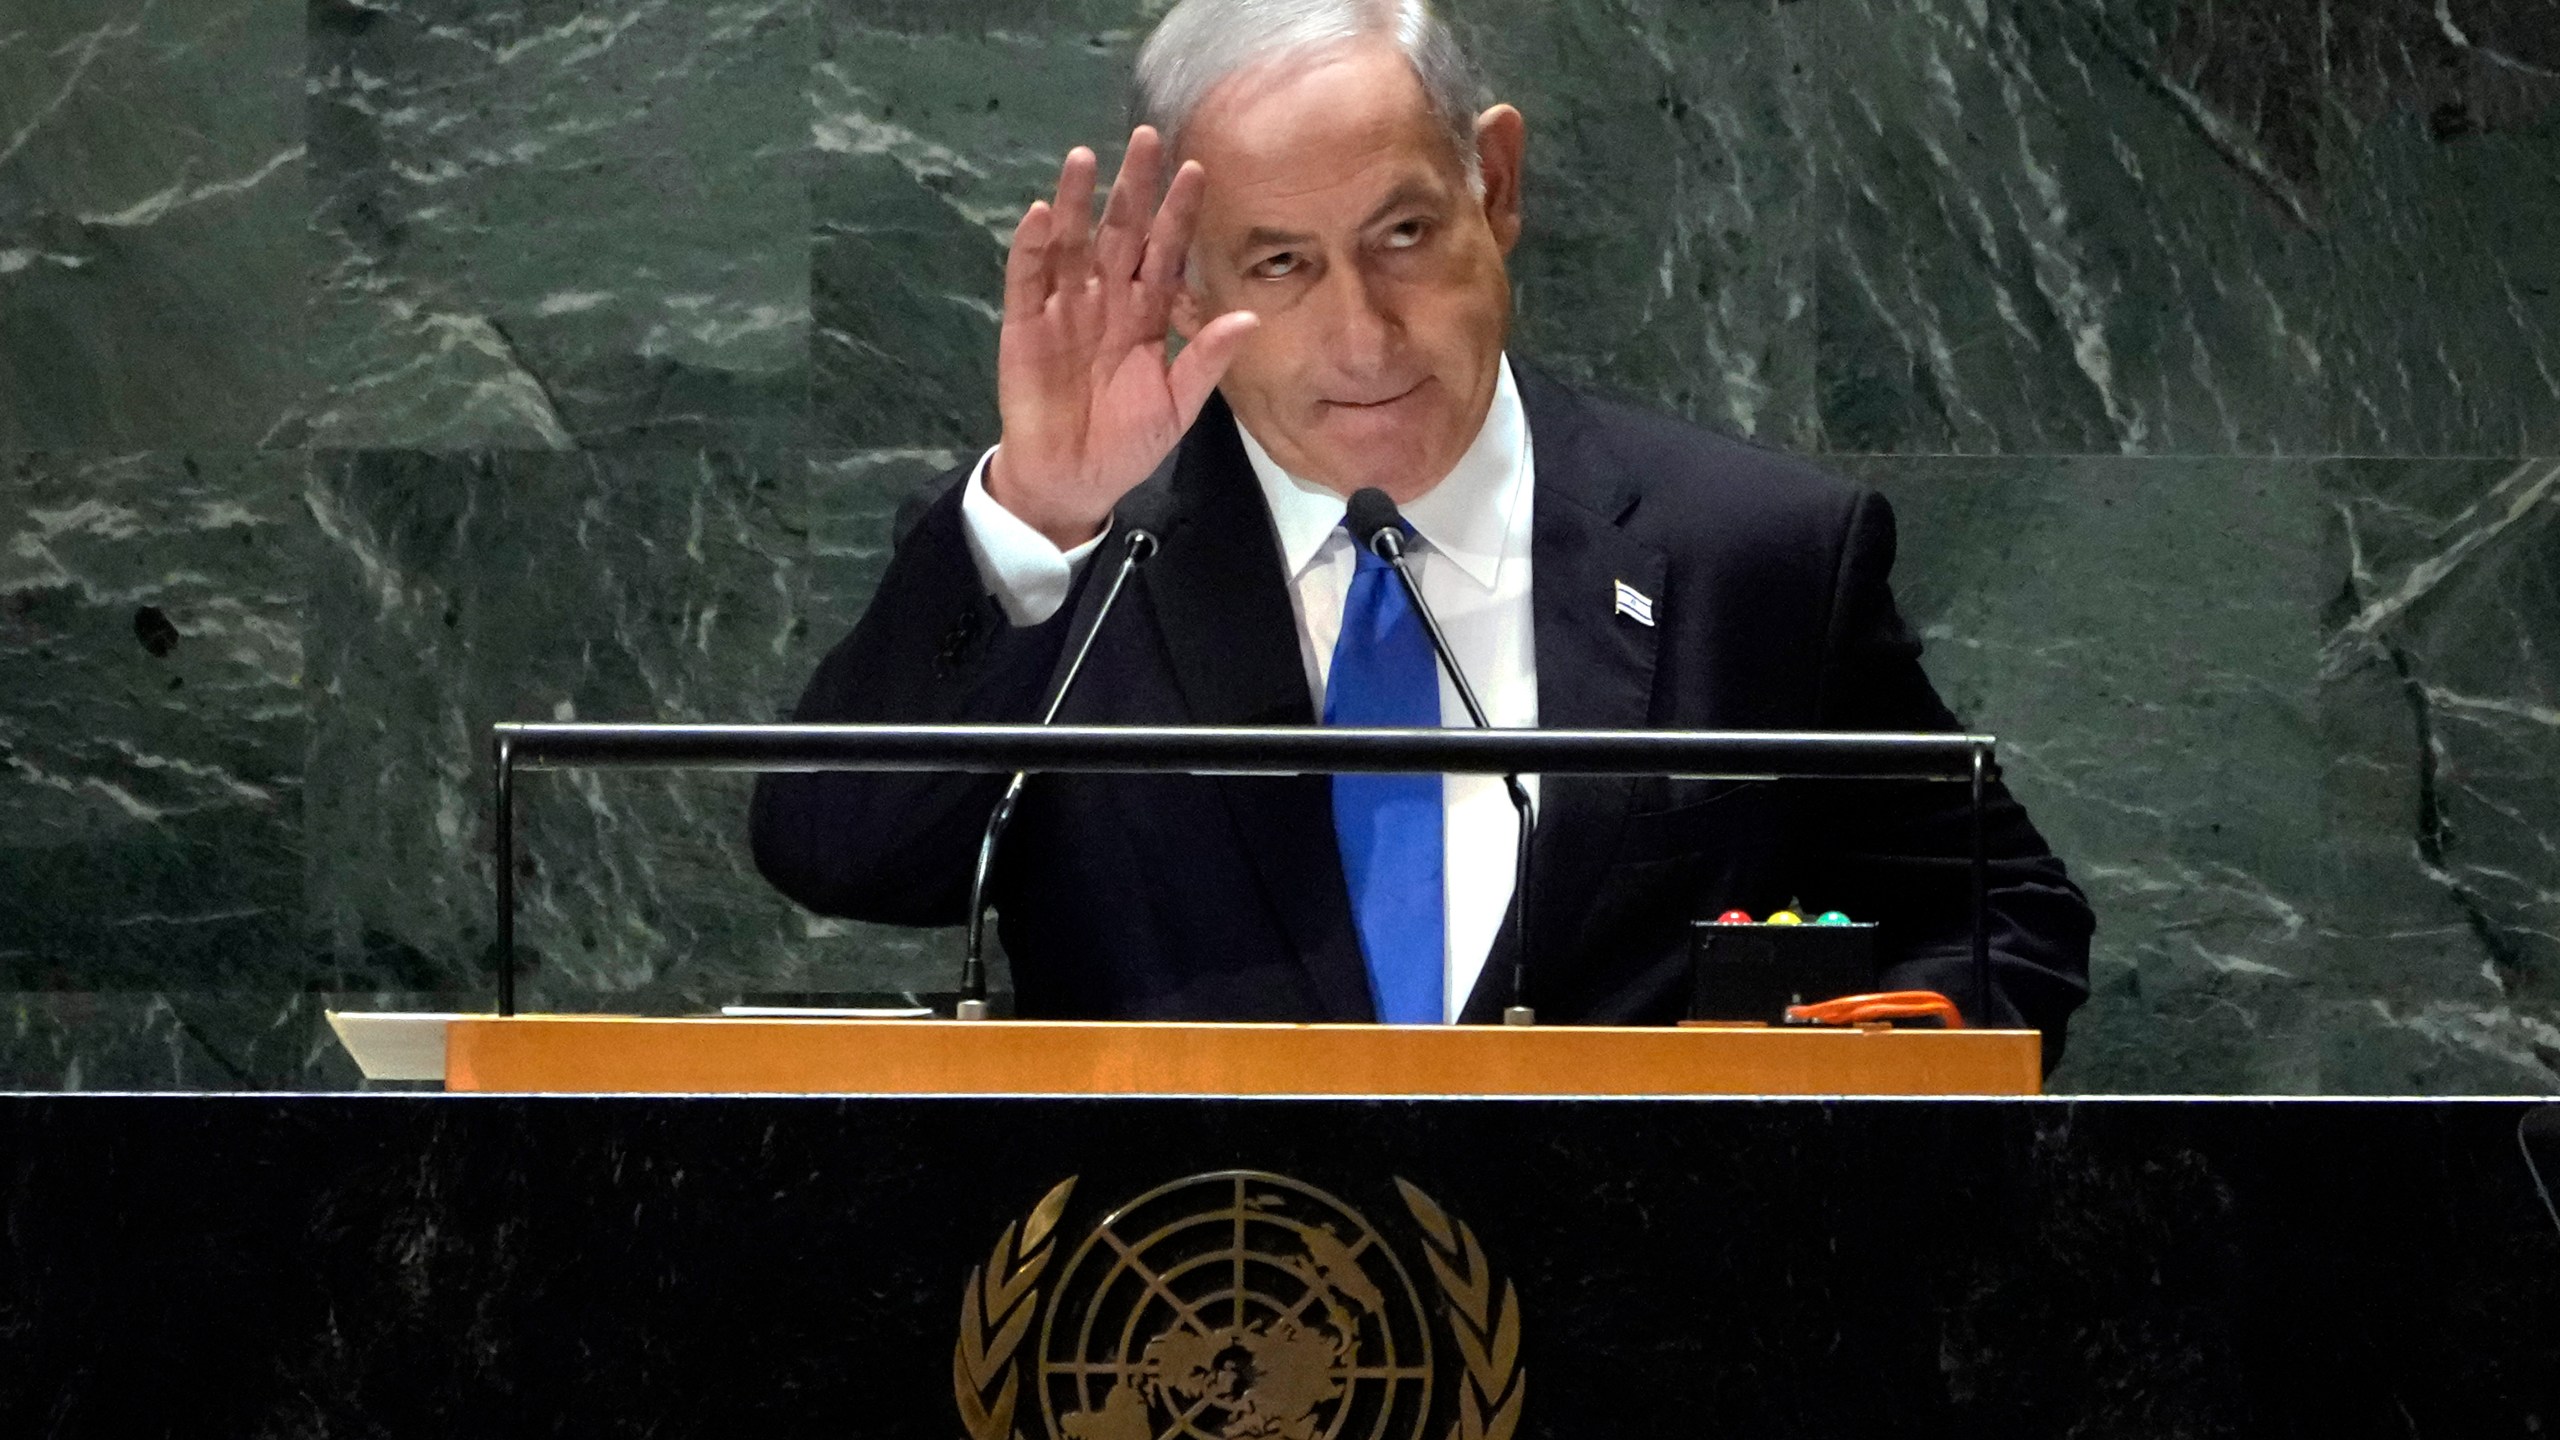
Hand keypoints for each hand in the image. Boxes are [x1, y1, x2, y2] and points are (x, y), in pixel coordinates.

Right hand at [986, 127, 1260, 547]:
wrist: (1075, 482)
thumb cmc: (1128, 443)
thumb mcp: (1178, 405)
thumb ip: (1206, 360)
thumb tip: (1248, 317)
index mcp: (1146, 314)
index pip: (1165, 252)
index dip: (1178, 213)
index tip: (1196, 170)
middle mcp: (1106, 300)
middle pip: (1120, 232)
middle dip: (1132, 187)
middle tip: (1146, 138)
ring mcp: (1064, 309)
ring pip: (1072, 244)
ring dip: (1076, 202)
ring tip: (1084, 158)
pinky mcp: (1025, 326)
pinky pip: (1028, 280)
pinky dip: (1032, 248)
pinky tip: (1040, 215)